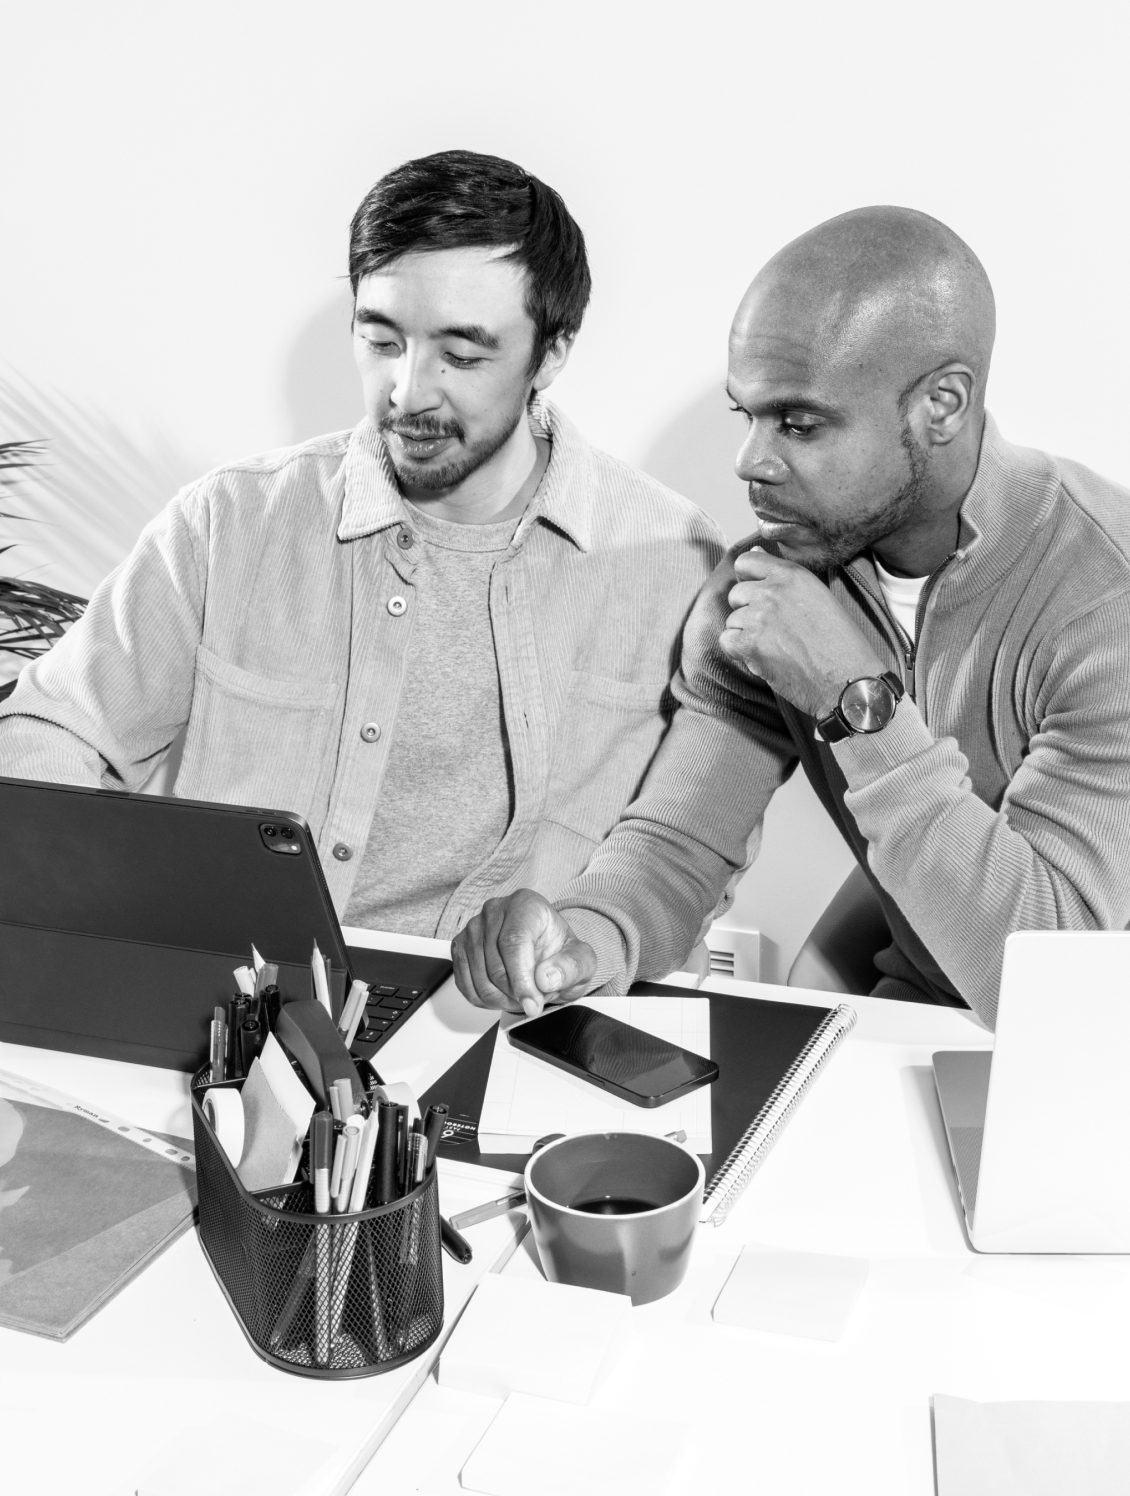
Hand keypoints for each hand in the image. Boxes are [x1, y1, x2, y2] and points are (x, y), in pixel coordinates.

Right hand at [451, 889, 596, 1016]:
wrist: (545, 955)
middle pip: (496, 965)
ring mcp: (473, 928)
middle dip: (516, 994)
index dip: (522, 979)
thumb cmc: (560, 953)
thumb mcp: (582, 961)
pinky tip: (503, 995)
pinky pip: (465, 985)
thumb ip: (571, 967)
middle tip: (535, 1000)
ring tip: (522, 995)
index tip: (532, 1003)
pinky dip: (485, 1000)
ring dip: (502, 1000)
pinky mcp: (460, 947)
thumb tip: (545, 978)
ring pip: (480, 979)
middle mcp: (495, 911)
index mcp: (526, 905)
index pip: (514, 942)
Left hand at [721, 545, 885, 717]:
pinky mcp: (751, 644)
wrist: (849, 679)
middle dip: (748, 612)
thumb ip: (782, 577)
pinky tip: (765, 659)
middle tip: (775, 631)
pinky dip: (740, 653)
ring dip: (747, 635)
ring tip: (776, 648)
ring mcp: (760, 616)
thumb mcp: (817, 596)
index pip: (747, 562)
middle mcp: (773, 590)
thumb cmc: (839, 643)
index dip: (748, 580)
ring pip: (732, 620)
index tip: (759, 597)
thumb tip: (752, 552)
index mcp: (792, 574)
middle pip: (736, 594)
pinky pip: (727, 641)